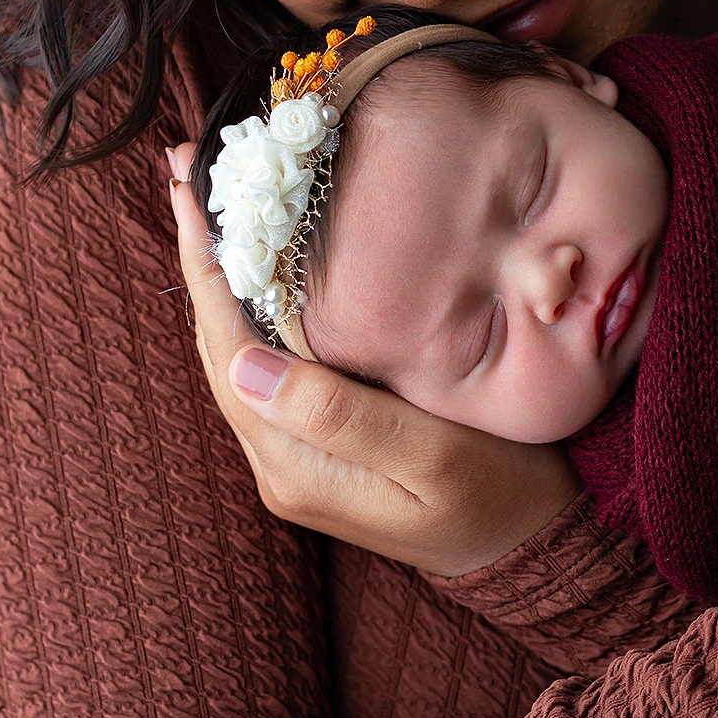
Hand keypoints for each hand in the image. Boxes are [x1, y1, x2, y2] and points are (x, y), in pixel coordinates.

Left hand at [169, 142, 580, 576]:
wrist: (531, 547)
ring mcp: (296, 452)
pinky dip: (254, 302)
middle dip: (201, 256)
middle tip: (187, 171)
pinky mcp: (318, 442)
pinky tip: (259, 265)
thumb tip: (241, 367)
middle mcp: (279, 460)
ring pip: (238, 348)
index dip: (204, 263)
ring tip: (211, 203)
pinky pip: (267, 361)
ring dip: (221, 275)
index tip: (188, 188)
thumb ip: (338, 417)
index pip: (226, 346)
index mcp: (295, 463)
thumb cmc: (500, 495)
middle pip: (218, 343)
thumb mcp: (431, 459)